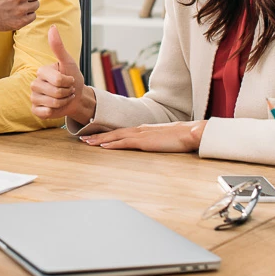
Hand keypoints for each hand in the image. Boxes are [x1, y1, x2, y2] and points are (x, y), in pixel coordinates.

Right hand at [31, 25, 93, 121]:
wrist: (76, 97)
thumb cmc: (73, 79)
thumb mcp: (69, 62)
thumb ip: (58, 47)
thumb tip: (52, 27)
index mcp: (41, 71)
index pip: (58, 80)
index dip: (69, 82)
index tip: (70, 80)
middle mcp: (34, 83)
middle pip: (55, 93)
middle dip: (67, 93)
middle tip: (68, 90)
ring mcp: (33, 97)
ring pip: (52, 103)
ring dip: (63, 102)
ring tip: (64, 98)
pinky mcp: (35, 109)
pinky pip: (45, 113)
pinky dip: (54, 111)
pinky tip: (55, 107)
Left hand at [81, 120, 207, 152]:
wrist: (191, 132)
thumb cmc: (181, 136)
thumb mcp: (164, 138)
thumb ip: (155, 140)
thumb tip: (150, 144)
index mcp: (143, 129)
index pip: (121, 131)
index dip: (107, 134)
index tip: (95, 136)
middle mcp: (139, 129)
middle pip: (113, 132)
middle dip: (97, 136)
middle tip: (83, 138)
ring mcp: (141, 134)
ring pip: (115, 136)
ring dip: (100, 139)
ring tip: (87, 142)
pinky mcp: (144, 141)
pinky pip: (124, 142)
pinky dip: (112, 144)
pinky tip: (103, 146)